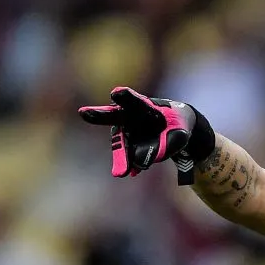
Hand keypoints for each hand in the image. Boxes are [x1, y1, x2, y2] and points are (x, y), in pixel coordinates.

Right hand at [78, 86, 213, 184]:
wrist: (172, 131)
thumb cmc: (176, 125)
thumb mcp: (180, 134)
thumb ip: (167, 145)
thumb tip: (142, 162)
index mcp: (141, 105)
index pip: (132, 100)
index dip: (124, 97)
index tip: (116, 93)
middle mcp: (126, 117)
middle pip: (111, 116)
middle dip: (98, 114)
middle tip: (83, 112)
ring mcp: (123, 134)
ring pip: (121, 147)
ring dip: (124, 159)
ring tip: (122, 172)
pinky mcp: (125, 149)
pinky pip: (126, 159)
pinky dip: (129, 166)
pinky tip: (129, 171)